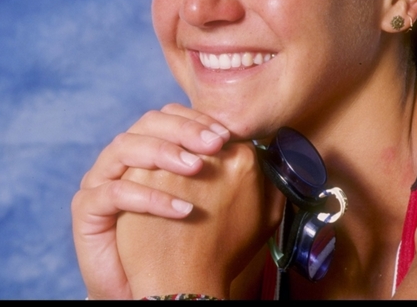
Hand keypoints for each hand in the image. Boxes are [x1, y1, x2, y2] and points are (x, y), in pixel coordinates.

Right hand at [71, 104, 230, 299]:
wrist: (153, 289)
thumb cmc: (183, 247)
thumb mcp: (217, 207)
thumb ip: (237, 179)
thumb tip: (267, 152)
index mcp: (152, 151)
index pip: (172, 116)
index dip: (199, 120)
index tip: (227, 134)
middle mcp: (125, 158)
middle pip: (148, 123)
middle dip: (185, 129)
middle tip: (215, 143)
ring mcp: (103, 178)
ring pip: (126, 146)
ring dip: (165, 152)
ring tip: (197, 168)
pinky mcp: (88, 206)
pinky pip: (115, 192)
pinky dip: (150, 197)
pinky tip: (182, 209)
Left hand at [115, 141, 283, 298]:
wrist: (183, 281)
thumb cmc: (224, 254)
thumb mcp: (266, 220)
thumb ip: (273, 184)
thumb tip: (273, 160)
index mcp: (243, 161)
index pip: (229, 136)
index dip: (219, 149)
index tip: (212, 165)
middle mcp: (209, 155)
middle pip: (199, 135)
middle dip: (194, 148)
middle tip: (189, 172)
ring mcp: (173, 162)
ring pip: (170, 143)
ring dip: (169, 156)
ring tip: (168, 181)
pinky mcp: (142, 173)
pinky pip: (145, 158)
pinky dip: (148, 171)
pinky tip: (150, 189)